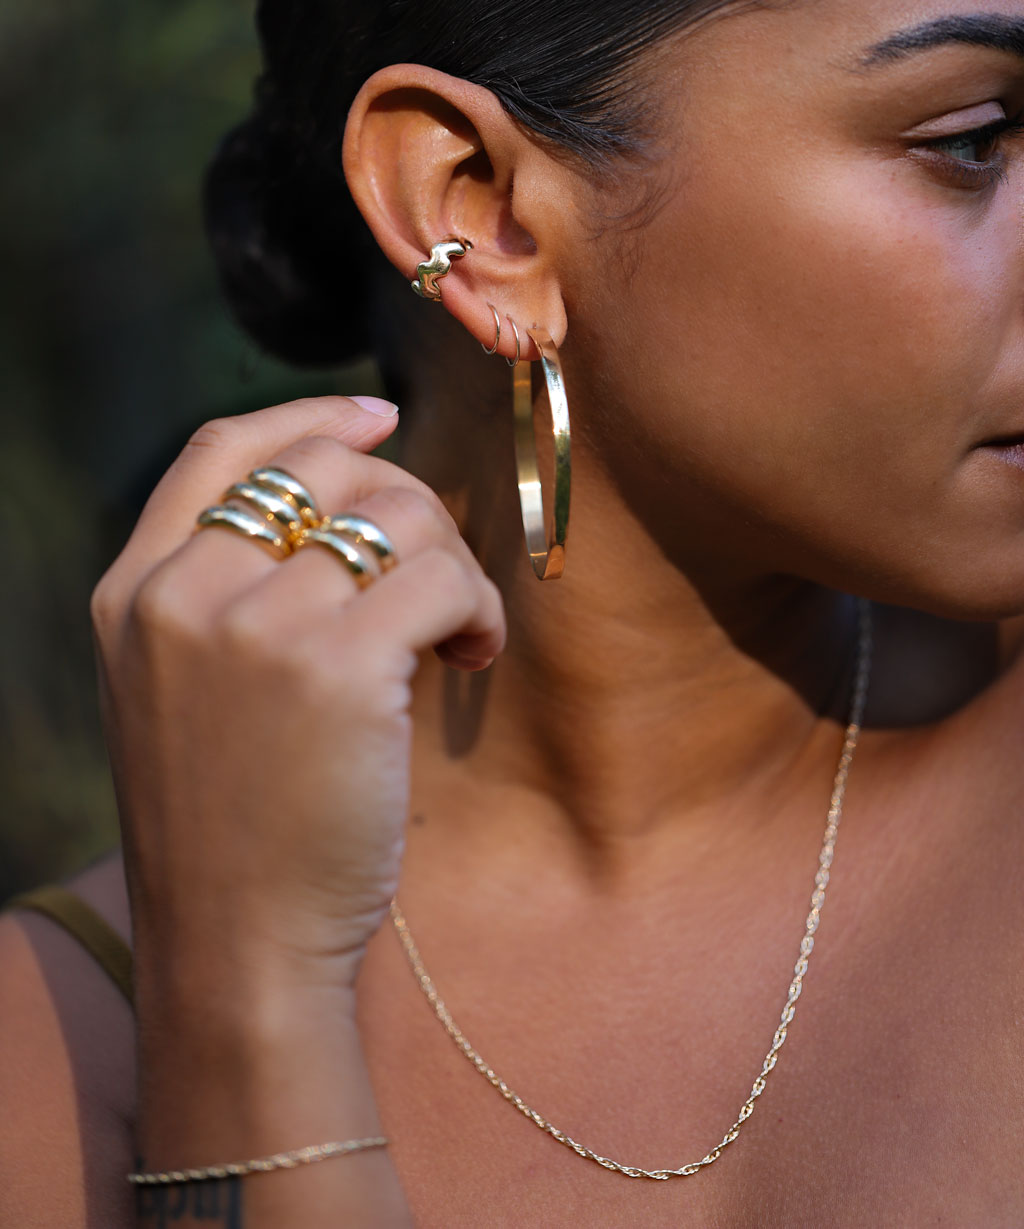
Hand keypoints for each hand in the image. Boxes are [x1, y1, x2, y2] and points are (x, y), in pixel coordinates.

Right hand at [91, 396, 505, 997]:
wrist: (236, 945)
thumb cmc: (231, 829)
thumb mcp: (185, 696)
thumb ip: (228, 600)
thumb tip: (352, 516)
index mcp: (134, 592)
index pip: (221, 451)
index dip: (310, 416)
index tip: (380, 418)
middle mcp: (180, 592)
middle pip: (327, 466)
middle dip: (409, 503)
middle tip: (438, 578)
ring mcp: (253, 625)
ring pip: (398, 513)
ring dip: (454, 563)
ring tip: (457, 637)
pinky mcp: (334, 666)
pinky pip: (440, 577)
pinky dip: (477, 607)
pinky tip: (472, 658)